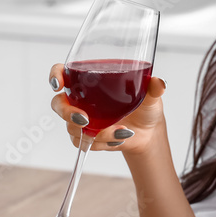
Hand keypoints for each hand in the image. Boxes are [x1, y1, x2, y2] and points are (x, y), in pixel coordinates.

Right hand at [48, 63, 167, 155]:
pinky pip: (85, 143)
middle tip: (84, 120)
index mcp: (90, 81)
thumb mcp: (150, 96)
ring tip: (121, 131)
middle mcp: (81, 100)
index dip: (55, 76)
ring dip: (96, 133)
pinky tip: (119, 138)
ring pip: (72, 128)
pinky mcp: (87, 137)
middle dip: (67, 113)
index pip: (63, 73)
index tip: (59, 84)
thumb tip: (160, 83)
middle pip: (58, 104)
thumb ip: (154, 88)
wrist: (148, 133)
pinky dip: (103, 142)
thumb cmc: (145, 107)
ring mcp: (82, 120)